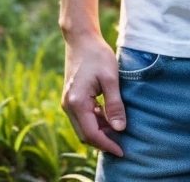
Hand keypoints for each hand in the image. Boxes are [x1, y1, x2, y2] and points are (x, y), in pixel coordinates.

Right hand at [61, 34, 126, 157]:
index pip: (92, 134)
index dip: (107, 144)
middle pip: (85, 135)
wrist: (81, 38)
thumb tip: (120, 129)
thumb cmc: (97, 55)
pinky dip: (94, 121)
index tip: (122, 150)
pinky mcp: (70, 98)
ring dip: (99, 131)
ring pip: (83, 127)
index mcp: (77, 102)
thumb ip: (115, 105)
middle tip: (122, 142)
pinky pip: (81, 118)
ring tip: (118, 128)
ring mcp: (67, 102)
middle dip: (103, 141)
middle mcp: (68, 106)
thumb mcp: (111, 78)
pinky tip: (108, 115)